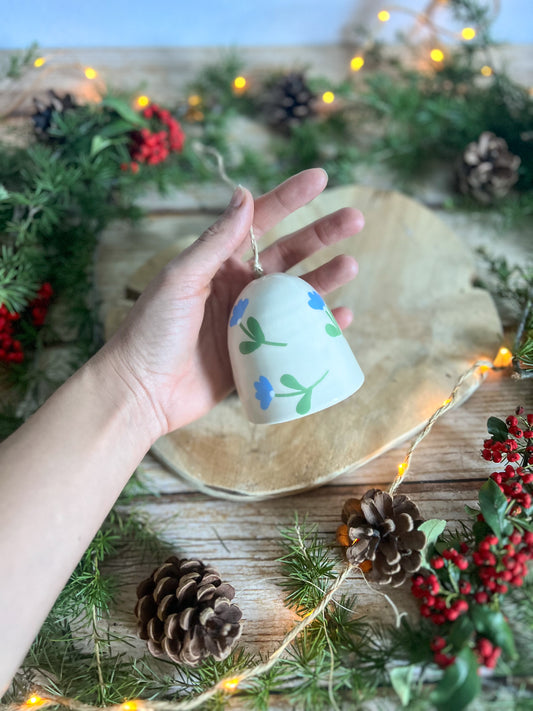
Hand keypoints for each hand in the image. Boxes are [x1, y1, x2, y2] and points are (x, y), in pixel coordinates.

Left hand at [100, 169, 363, 437]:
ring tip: (351, 266)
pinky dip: (320, 326)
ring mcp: (252, 321)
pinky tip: (342, 316)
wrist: (142, 391)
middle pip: (289, 253)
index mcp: (219, 263)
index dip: (289, 198)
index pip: (260, 221)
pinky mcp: (260, 354)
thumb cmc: (152, 331)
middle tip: (355, 218)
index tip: (319, 178)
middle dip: (322, 234)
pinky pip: (297, 335)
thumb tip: (244, 194)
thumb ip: (215, 242)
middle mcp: (239, 286)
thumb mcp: (180, 279)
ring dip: (326, 278)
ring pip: (298, 293)